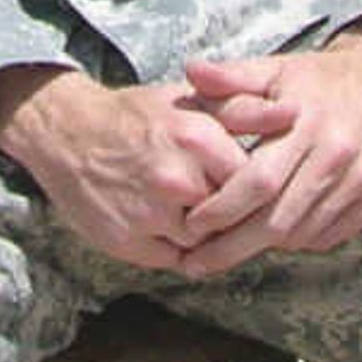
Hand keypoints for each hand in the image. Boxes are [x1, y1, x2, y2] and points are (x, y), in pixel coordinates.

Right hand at [0, 68, 264, 274]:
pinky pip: (174, 260)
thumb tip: (295, 113)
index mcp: (197, 138)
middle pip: (231, 217)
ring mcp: (150, 216)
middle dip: (231, 214)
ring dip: (204, 233)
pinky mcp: (127, 243)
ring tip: (186, 207)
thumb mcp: (191, 101)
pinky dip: (176, 247)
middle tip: (218, 200)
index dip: (256, 188)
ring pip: (205, 243)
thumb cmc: (137, 117)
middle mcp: (176, 180)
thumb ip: (246, 109)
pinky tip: (165, 222)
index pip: (255, 182)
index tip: (252, 185)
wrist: (67, 135)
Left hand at [167, 35, 361, 276]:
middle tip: (196, 263)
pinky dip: (298, 240)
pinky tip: (276, 233)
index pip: (259, 180)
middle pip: (278, 220)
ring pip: (302, 233)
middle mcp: (338, 155)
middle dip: (232, 247)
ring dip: (263, 246)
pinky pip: (329, 236)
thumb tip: (190, 70)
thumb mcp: (275, 69)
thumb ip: (231, 77)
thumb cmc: (320, 79)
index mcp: (307, 122)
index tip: (191, 226)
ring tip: (229, 248)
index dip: (223, 208)